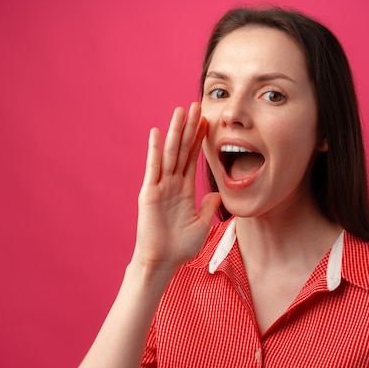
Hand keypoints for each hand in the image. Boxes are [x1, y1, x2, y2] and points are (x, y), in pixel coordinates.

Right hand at [130, 102, 220, 278]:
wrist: (162, 261)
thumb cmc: (180, 247)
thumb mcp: (201, 225)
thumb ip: (209, 208)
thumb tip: (219, 195)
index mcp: (184, 190)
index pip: (193, 159)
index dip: (200, 140)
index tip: (207, 121)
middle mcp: (171, 184)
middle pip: (182, 150)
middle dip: (190, 128)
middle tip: (196, 105)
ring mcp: (159, 186)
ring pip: (170, 153)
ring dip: (175, 132)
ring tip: (180, 111)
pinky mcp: (149, 193)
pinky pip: (153, 168)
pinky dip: (154, 150)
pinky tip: (157, 133)